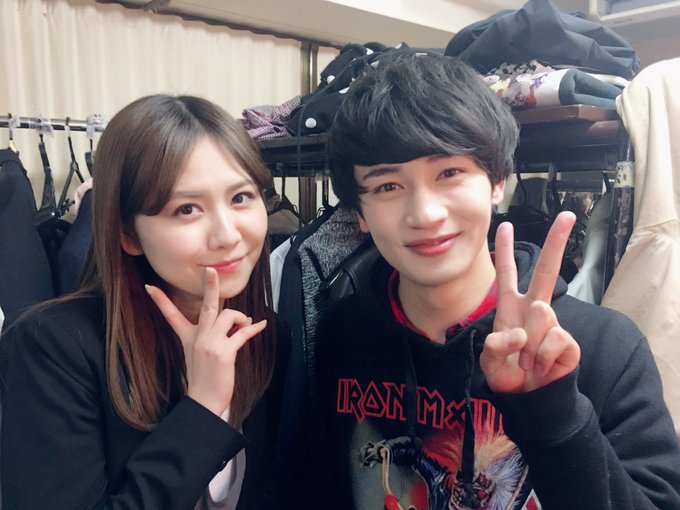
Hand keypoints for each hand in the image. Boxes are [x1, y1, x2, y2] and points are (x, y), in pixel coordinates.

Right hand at [145, 267, 266, 415]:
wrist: (204, 401)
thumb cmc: (205, 378)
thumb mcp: (199, 355)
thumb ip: (213, 336)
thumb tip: (240, 320)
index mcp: (188, 337)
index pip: (171, 315)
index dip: (161, 300)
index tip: (150, 286)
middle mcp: (198, 337)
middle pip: (207, 305)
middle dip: (210, 285)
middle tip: (211, 269)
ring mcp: (210, 343)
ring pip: (229, 315)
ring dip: (241, 318)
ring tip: (244, 326)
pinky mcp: (224, 352)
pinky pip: (243, 333)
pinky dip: (254, 328)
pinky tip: (261, 325)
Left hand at [480, 211, 580, 393]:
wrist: (526, 399)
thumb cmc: (506, 373)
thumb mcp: (488, 360)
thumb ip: (495, 346)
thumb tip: (521, 335)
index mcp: (510, 308)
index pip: (506, 274)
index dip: (504, 251)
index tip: (506, 226)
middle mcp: (533, 310)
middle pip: (545, 271)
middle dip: (556, 242)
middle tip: (568, 216)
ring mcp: (552, 324)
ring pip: (541, 317)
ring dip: (528, 346)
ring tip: (527, 361)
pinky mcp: (568, 343)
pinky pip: (554, 340)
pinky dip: (542, 358)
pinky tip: (541, 367)